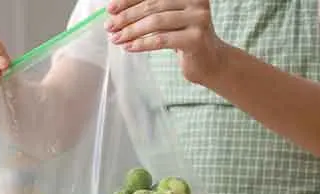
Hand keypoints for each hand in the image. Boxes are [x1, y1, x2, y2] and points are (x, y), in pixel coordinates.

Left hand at [105, 0, 227, 84]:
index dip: (129, 0)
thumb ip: (150, 12)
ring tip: (116, 39)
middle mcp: (195, 1)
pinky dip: (142, 44)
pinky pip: (161, 40)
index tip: (110, 9)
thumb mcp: (167, 20)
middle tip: (109, 26)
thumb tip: (115, 13)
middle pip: (152, 6)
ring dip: (131, 31)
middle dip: (127, 17)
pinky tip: (128, 47)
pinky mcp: (195, 39)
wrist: (210, 61)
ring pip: (155, 22)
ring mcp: (198, 19)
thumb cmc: (183, 38)